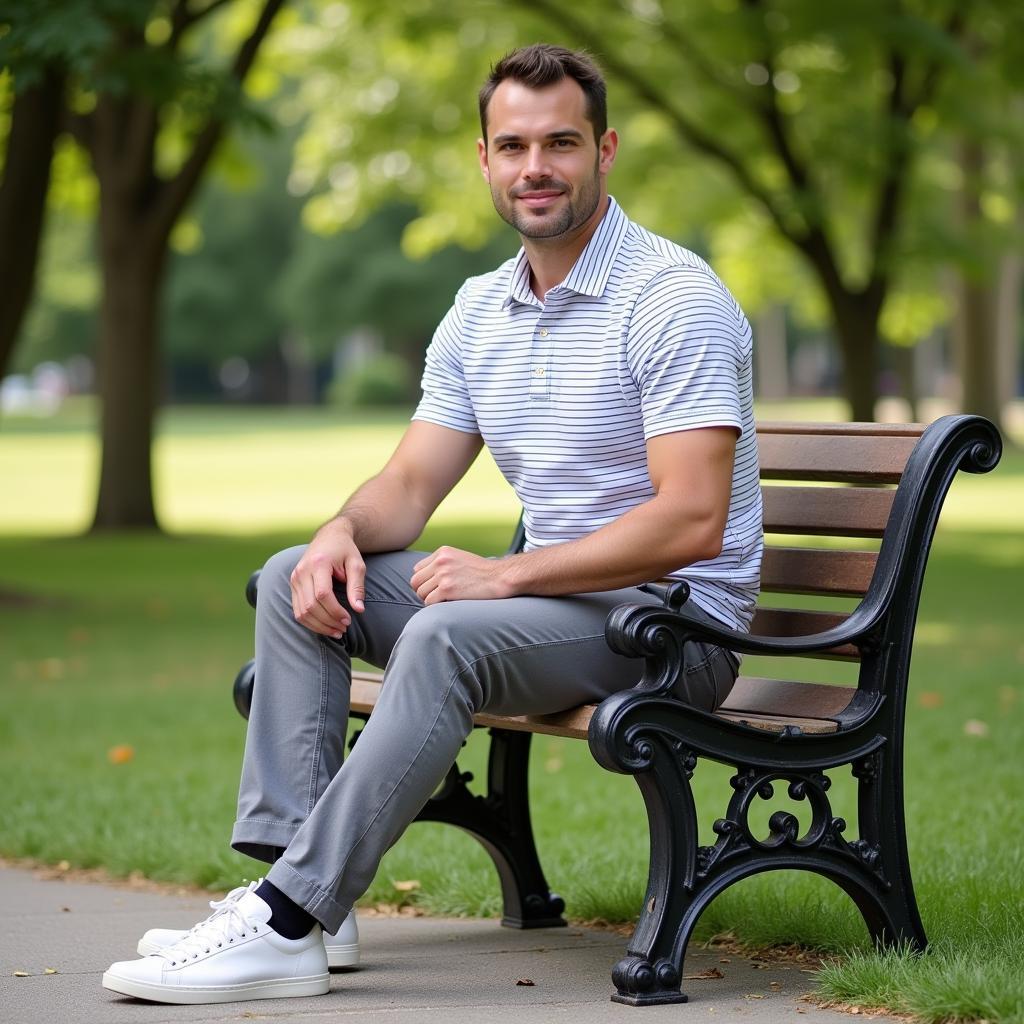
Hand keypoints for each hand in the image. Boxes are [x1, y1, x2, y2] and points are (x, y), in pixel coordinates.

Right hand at [289, 520, 365, 636]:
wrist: (329, 536)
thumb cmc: (345, 550)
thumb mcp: (357, 564)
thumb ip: (357, 586)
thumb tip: (359, 609)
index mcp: (318, 563)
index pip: (322, 594)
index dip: (335, 611)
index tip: (348, 620)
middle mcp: (302, 571)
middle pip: (310, 605)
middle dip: (328, 622)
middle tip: (344, 629)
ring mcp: (294, 578)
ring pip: (301, 611)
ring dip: (318, 626)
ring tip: (336, 631)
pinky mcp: (293, 585)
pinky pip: (297, 610)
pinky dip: (310, 622)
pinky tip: (324, 626)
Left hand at [410, 546, 512, 603]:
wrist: (500, 577)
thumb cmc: (483, 572)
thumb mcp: (460, 558)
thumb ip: (442, 564)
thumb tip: (425, 578)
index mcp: (442, 552)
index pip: (418, 569)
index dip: (424, 581)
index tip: (435, 587)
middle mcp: (440, 561)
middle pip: (415, 582)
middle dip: (423, 591)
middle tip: (436, 596)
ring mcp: (443, 575)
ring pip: (421, 593)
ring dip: (430, 599)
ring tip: (444, 600)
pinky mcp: (447, 589)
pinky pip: (429, 602)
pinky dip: (435, 606)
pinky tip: (448, 603)